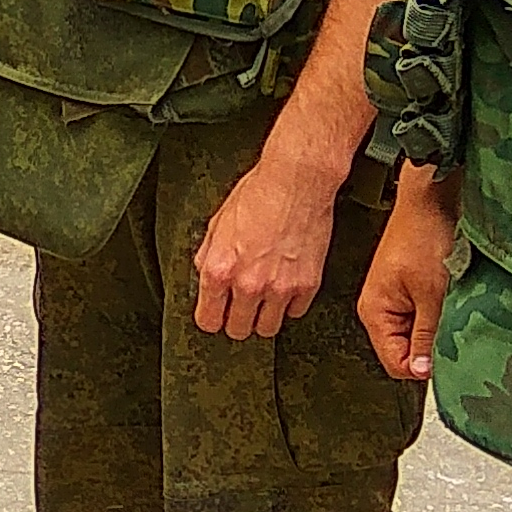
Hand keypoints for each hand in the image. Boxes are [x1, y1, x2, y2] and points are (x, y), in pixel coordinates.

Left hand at [193, 134, 344, 341]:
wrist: (297, 181)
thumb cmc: (258, 193)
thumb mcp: (218, 222)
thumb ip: (208, 254)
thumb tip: (204, 272)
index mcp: (220, 270)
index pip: (208, 320)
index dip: (211, 317)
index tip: (216, 314)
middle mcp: (248, 284)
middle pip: (238, 330)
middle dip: (236, 320)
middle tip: (240, 308)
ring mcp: (280, 288)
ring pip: (267, 329)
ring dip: (264, 317)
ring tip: (264, 301)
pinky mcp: (307, 285)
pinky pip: (295, 313)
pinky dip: (290, 304)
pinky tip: (286, 287)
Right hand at [357, 166, 454, 379]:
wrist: (430, 199)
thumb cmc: (424, 235)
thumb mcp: (430, 294)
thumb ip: (425, 336)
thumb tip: (421, 371)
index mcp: (374, 312)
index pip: (395, 363)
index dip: (423, 365)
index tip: (446, 354)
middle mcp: (379, 308)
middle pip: (407, 350)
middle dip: (431, 343)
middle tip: (451, 323)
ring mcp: (395, 299)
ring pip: (420, 333)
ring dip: (438, 325)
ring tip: (449, 302)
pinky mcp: (410, 289)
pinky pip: (425, 315)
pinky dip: (440, 311)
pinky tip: (449, 295)